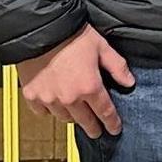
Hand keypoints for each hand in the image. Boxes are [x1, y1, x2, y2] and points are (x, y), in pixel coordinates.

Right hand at [16, 24, 134, 138]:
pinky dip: (49, 110)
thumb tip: (129, 82)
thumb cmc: (71, 35)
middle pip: (85, 121)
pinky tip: (54, 104)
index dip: (112, 123)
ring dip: (72, 117)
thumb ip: (117, 67)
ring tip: (77, 114)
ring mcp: (49, 99)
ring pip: (64, 118)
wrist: (40, 29)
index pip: (105, 112)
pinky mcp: (32, 95)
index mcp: (89, 87)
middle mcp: (69, 98)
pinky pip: (42, 112)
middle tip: (97, 131)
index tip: (115, 129)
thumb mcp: (102, 47)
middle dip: (93, 128)